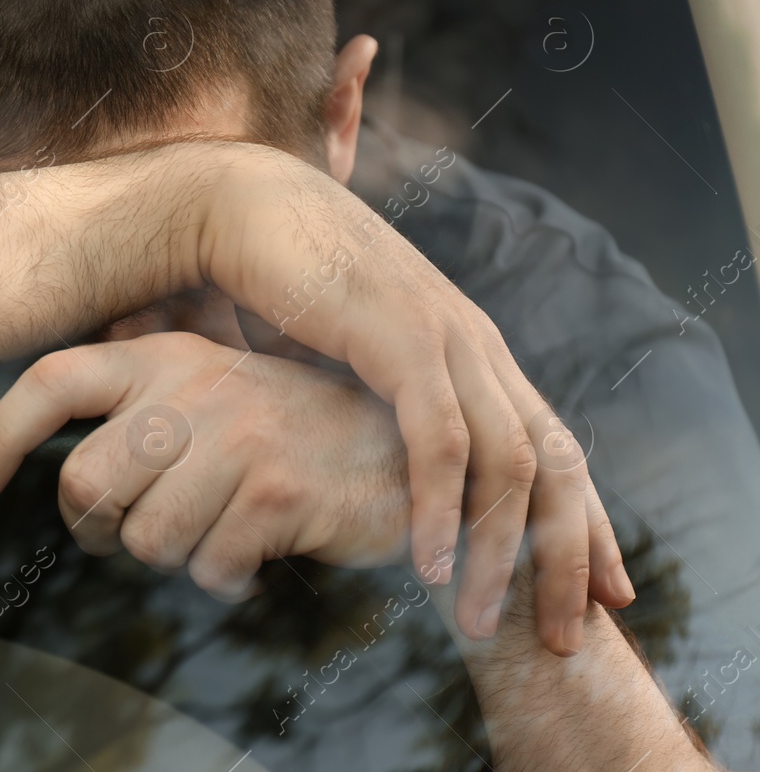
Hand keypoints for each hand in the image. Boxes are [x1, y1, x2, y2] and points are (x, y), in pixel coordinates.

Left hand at [0, 333, 411, 596]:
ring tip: (219, 530)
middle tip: (141, 531)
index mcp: (164, 354)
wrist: (408, 444)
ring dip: (177, 556)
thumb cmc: (291, 428)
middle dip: (103, 530)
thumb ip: (147, 402)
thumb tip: (68, 463)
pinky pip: (210, 568)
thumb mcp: (214, 389)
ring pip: (146, 540)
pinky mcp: (276, 489)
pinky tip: (261, 546)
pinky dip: (228, 576)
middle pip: (84, 486)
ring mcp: (235, 434)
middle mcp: (191, 385)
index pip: (51, 382)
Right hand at [189, 145, 632, 651]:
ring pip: (507, 462)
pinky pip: (437, 439)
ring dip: (497, 551)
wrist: (237, 205)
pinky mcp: (396, 335)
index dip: (584, 521)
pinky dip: (440, 506)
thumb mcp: (344, 361)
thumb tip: (368, 473)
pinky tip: (428, 562)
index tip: (603, 591)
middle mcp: (475, 344)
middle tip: (565, 634)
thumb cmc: (279, 284)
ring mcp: (442, 335)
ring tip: (476, 621)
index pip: (553, 447)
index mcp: (469, 350)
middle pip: (555, 464)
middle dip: (568, 556)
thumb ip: (373, 411)